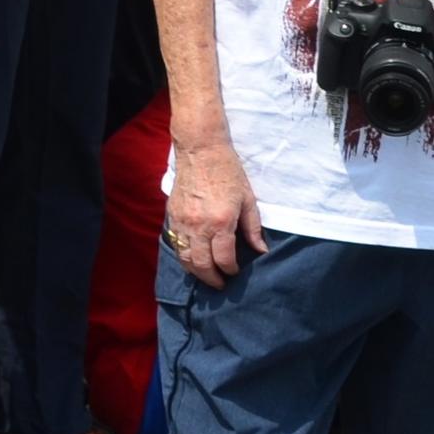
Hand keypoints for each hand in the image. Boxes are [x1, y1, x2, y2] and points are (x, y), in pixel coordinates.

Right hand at [164, 134, 264, 286]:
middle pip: (202, 264)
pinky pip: (175, 243)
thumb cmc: (228, 172)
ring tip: (206, 275)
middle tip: (220, 284)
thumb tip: (261, 250)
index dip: (231, 270)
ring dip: (195, 271)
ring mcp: (182, 221)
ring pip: (185, 258)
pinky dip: (183, 255)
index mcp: (221, 222)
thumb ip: (253, 229)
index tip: (235, 272)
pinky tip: (192, 258)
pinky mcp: (171, 215)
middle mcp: (199, 225)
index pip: (224, 259)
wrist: (200, 150)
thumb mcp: (248, 199)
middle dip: (212, 278)